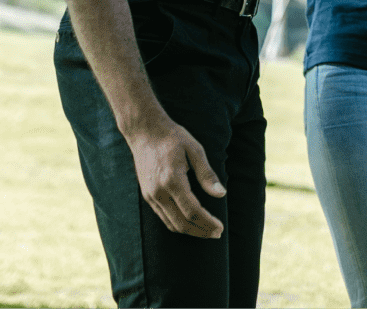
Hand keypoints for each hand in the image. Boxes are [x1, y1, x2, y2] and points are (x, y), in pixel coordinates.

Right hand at [125, 118, 225, 238]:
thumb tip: (221, 194)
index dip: (207, 223)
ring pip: (171, 224)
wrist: (145, 132)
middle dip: (201, 231)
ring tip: (206, 232)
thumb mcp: (195, 150)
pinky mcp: (147, 196)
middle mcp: (159, 192)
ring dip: (189, 231)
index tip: (220, 228)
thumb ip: (207, 174)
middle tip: (217, 234)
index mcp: (172, 180)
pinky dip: (177, 224)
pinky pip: (163, 217)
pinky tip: (189, 223)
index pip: (192, 211)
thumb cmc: (173, 137)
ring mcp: (151, 196)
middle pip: (181, 223)